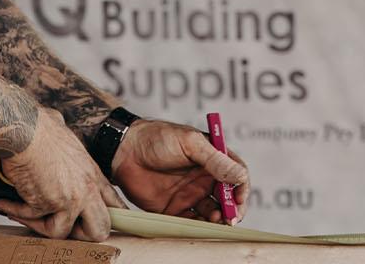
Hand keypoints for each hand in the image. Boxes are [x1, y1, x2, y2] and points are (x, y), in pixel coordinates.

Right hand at [0, 108, 125, 240]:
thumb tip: (58, 127)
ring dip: (40, 226)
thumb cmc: (41, 128)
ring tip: (25, 214)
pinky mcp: (44, 205)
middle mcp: (85, 191)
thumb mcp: (68, 138)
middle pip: (99, 230)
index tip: (97, 223)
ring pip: (62, 233)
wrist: (24, 131)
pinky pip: (30, 219)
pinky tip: (4, 203)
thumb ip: (68, 146)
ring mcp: (67, 200)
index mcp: (92, 175)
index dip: (106, 218)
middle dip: (81, 234)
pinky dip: (14, 211)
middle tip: (63, 226)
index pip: (113, 205)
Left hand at [109, 119, 249, 224]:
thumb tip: (239, 176)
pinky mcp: (174, 209)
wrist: (123, 150)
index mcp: (212, 159)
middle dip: (233, 209)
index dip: (241, 189)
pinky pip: (191, 222)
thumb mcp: (189, 142)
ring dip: (217, 219)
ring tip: (214, 219)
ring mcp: (189, 195)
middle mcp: (204, 178)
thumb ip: (215, 160)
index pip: (237, 176)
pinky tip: (199, 226)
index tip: (238, 199)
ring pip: (212, 213)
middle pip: (228, 198)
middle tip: (229, 217)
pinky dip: (199, 227)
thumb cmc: (156, 138)